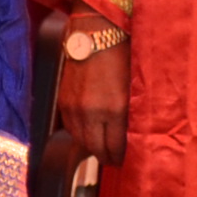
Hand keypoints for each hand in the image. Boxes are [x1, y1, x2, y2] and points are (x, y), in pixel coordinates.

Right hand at [56, 19, 128, 167]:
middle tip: (111, 160)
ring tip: (98, 149)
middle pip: (94, 147)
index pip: (114, 146)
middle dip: (104, 156)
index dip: (118, 158)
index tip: (122, 162)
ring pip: (79, 139)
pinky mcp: (63, 99)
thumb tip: (126, 133)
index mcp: (113, 111)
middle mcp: (90, 113)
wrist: (96, 34)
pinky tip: (85, 132)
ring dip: (89, 146)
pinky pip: (69, 126)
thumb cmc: (122, 56)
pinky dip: (78, 133)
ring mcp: (73, 107)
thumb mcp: (132, 88)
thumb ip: (128, 113)